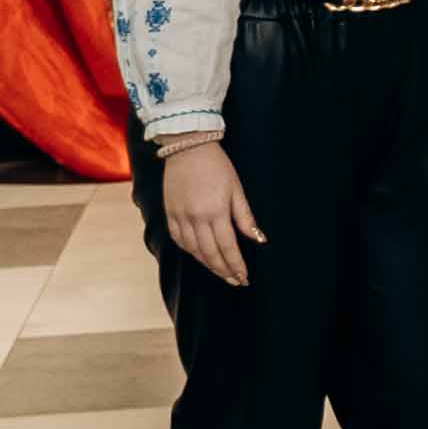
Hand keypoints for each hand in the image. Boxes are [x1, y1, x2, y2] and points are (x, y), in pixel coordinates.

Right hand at [158, 136, 265, 286]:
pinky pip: (178, 239)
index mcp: (215, 212)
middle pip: (210, 253)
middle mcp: (195, 218)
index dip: (236, 265)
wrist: (187, 147)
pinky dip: (190, 251)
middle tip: (236, 281)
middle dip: (224, 271)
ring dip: (208, 264)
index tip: (244, 277)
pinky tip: (200, 256)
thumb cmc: (217, 166)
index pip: (227, 248)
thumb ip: (245, 217)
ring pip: (193, 250)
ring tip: (221, 273)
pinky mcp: (169, 213)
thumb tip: (258, 239)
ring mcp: (180, 216)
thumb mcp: (237, 189)